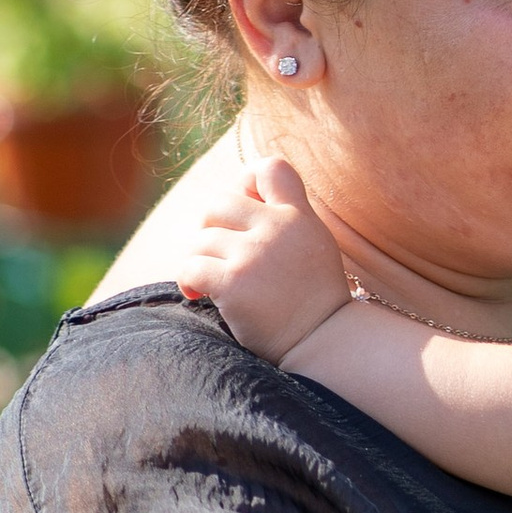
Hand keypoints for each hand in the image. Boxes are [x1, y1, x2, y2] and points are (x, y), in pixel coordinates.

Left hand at [175, 158, 352, 364]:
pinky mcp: (233, 283)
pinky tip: (198, 294)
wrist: (324, 343)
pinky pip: (189, 267)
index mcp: (299, 216)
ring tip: (210, 282)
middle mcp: (277, 228)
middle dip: (210, 228)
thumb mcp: (314, 245)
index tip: (245, 209)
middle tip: (218, 255)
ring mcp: (254, 255)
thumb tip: (241, 197)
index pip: (270, 168)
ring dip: (199, 261)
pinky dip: (187, 281)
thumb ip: (287, 219)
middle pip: (218, 203)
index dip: (246, 180)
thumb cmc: (314, 301)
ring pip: (200, 240)